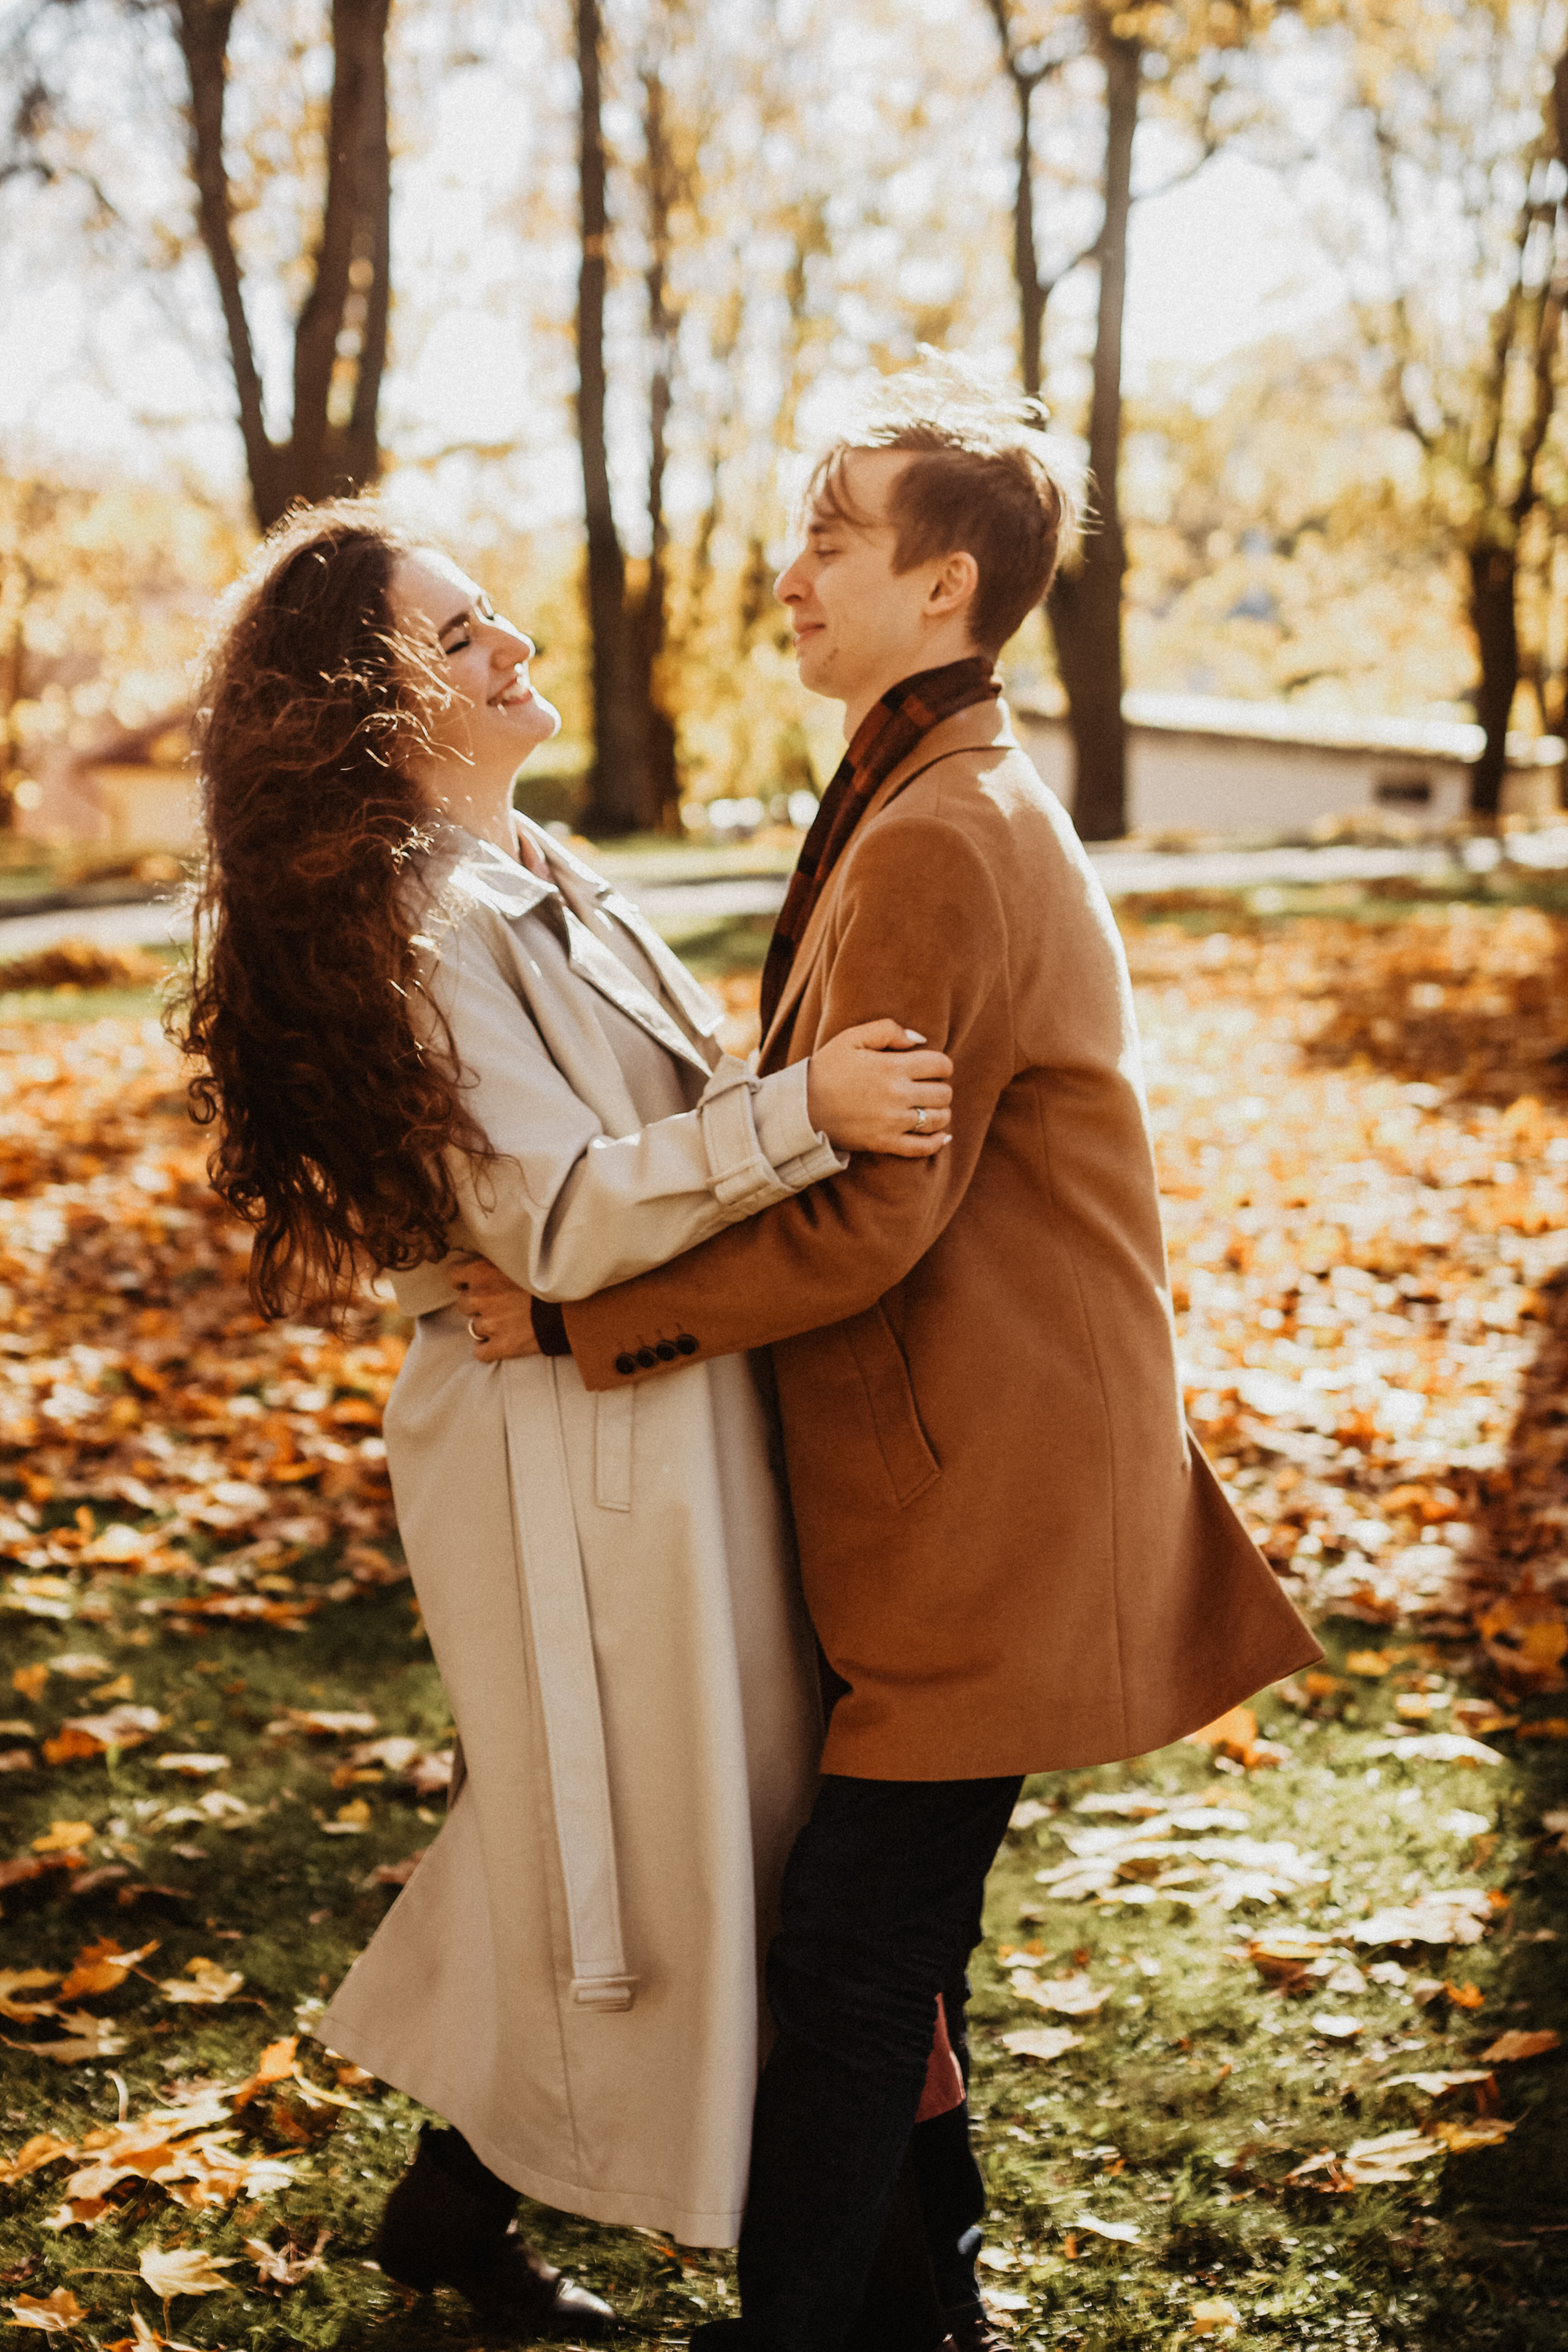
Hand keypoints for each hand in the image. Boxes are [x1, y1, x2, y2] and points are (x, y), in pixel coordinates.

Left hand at [450, 1255, 542, 1360]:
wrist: (574, 1307)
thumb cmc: (551, 1279)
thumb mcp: (521, 1258)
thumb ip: (498, 1258)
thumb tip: (482, 1260)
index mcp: (483, 1271)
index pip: (452, 1275)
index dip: (464, 1279)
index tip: (475, 1282)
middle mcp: (481, 1296)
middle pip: (463, 1303)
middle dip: (478, 1303)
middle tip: (500, 1301)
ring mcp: (489, 1324)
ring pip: (473, 1327)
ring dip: (487, 1325)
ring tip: (508, 1320)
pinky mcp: (501, 1346)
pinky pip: (480, 1352)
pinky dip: (488, 1348)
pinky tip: (502, 1340)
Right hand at [805, 1020, 953, 1157]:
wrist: (801, 1107)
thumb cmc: (827, 1069)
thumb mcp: (852, 1037)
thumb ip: (888, 1030)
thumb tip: (920, 1040)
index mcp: (892, 1067)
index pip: (941, 1065)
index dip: (942, 1065)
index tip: (932, 1067)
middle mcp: (897, 1095)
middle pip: (943, 1093)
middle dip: (940, 1087)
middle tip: (927, 1087)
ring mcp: (892, 1122)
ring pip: (938, 1119)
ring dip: (940, 1112)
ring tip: (929, 1107)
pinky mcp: (884, 1143)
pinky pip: (923, 1148)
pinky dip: (937, 1142)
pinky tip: (941, 1135)